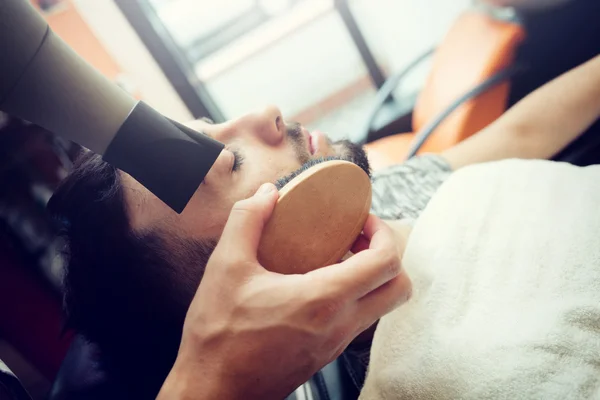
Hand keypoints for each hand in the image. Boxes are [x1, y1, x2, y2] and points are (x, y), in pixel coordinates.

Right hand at [158, 183, 411, 399]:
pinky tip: (316, 285)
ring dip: (371, 277)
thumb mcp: (225, 268)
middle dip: (388, 255)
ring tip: (336, 257)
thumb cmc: (218, 336)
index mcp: (324, 300)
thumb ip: (247, 221)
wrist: (213, 392)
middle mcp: (340, 325)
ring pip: (381, 308)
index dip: (383, 233)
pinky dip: (353, 297)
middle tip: (357, 239)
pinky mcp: (326, 356)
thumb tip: (267, 193)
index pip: (386, 263)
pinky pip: (358, 322)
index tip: (361, 220)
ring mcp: (336, 345)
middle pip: (400, 289)